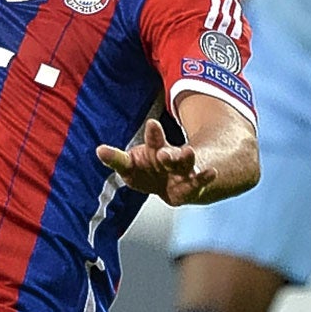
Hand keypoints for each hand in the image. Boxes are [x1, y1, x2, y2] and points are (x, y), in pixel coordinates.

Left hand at [96, 118, 219, 205]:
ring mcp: (181, 169)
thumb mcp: (131, 166)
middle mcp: (168, 157)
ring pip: (183, 161)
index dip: (147, 138)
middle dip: (161, 145)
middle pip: (164, 150)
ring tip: (189, 152)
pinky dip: (205, 176)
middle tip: (159, 143)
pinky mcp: (193, 183)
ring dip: (184, 157)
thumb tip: (98, 150)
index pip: (148, 143)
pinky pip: (200, 179)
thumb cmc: (149, 170)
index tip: (144, 128)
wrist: (178, 183)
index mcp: (153, 149)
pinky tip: (212, 172)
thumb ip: (116, 159)